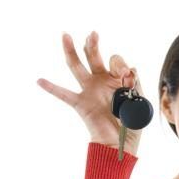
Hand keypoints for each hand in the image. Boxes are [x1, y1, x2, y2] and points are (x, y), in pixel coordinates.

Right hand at [37, 31, 142, 154]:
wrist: (120, 144)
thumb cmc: (131, 125)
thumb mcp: (139, 103)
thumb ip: (136, 86)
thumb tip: (131, 69)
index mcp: (118, 81)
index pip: (116, 63)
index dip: (120, 65)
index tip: (126, 74)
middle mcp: (102, 82)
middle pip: (94, 58)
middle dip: (93, 45)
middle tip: (94, 34)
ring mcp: (90, 91)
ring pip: (77, 67)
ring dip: (71, 51)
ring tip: (66, 35)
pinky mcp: (81, 104)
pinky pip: (64, 95)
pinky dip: (52, 88)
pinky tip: (40, 81)